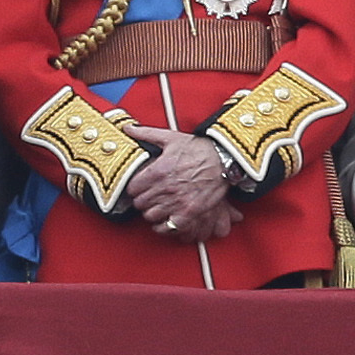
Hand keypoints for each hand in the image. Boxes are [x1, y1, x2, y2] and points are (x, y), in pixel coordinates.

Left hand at [122, 130, 237, 241]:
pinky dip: (164, 226)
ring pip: (151, 215)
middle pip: (140, 203)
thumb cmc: (199, 148)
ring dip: (152, 212)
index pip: (132, 188)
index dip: (134, 188)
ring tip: (157, 207)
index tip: (139, 188)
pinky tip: (165, 221)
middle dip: (142, 200)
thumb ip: (146, 134)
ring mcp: (178, 201)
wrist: (226, 160)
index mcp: (157, 171)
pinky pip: (169, 227)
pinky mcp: (190, 212)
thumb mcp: (171, 138)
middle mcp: (165, 188)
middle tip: (148, 198)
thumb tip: (127, 128)